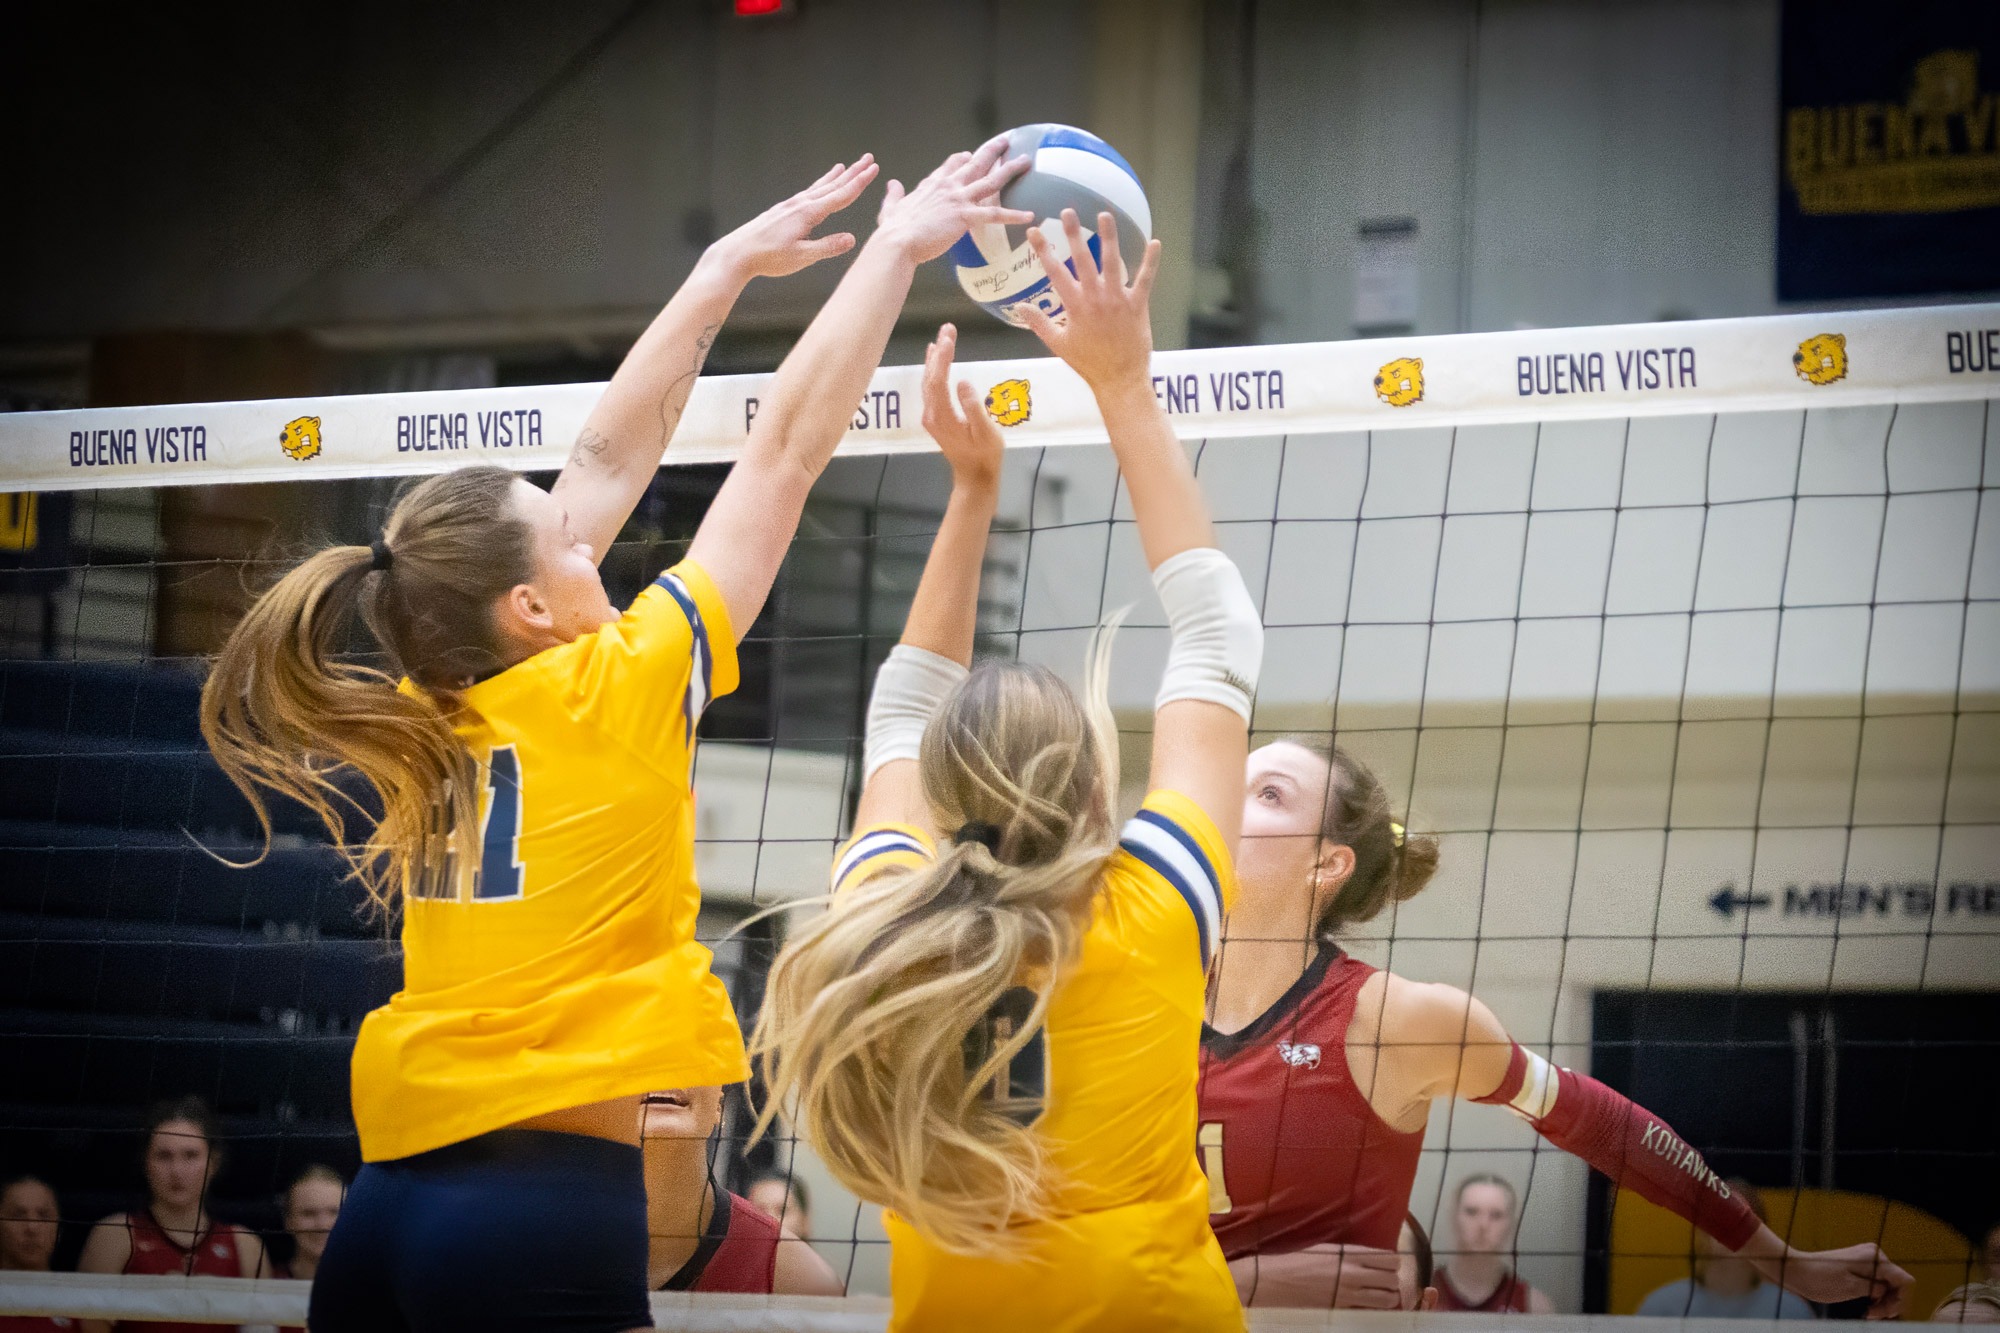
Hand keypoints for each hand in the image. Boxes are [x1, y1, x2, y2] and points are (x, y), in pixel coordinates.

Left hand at [710, 157, 878, 280]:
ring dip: (835, 177)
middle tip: (868, 158)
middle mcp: (800, 204)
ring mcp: (790, 205)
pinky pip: (806, 193)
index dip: (859, 183)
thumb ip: (827, 247)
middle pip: (832, 185)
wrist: (738, 253)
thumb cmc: (769, 258)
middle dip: (852, 173)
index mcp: (808, 213)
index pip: (840, 196)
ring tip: (844, 167)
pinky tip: (817, 188)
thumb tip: (852, 238)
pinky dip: (817, 187)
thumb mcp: (801, 257)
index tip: (874, 169)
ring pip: (818, 187)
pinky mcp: (782, 210)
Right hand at [873, 135, 1032, 263]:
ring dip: (1010, 169)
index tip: (969, 154)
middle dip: (992, 150)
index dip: (962, 158)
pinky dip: (1014, 214)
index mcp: (932, 184)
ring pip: (991, 180)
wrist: (898, 242)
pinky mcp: (966, 216)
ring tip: (1025, 161)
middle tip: (1006, 141)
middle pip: (975, 163)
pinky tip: (1029, 215)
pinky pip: (995, 214)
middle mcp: (948, 186)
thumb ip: (894, 195)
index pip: (951, 165)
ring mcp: (959, 199)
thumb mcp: (891, 208)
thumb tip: (892, 184)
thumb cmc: (893, 230)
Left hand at [919, 323, 1003, 492]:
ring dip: (934, 359)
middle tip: (948, 328)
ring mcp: (931, 416)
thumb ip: (973, 407)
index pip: (938, 380)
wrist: (975, 477)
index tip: (950, 336)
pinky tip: (935, 361)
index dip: (943, 357)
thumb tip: (962, 382)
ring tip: (942, 338)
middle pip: (930, 377)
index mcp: (943, 416)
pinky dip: (933, 371)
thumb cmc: (985, 456)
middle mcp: (931, 414)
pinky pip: (930, 389)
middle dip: (939, 351)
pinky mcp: (935, 418)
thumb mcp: (985, 432)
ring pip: (928, 382)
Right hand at [1017, 209, 1160, 392]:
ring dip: (1108, 238)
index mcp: (1074, 306)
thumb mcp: (1058, 344)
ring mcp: (1117, 300)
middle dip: (1073, 234)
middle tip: (1067, 212)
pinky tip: (1155, 242)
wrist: (1119, 379)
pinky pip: (1145, 279)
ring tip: (1104, 215)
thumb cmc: (1088, 363)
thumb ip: (1039, 323)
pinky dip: (1151, 261)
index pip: (1054, 272)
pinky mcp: (1137, 305)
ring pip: (1112, 263)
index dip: (1042, 251)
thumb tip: (1019, 306)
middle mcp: (1095, 298)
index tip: (1033, 231)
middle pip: (1082, 260)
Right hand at [1229, 1244, 1405, 1309]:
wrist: (1273, 1281)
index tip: (1388, 1265)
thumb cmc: (1294, 1261)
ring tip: (1378, 1296)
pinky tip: (1366, 1308)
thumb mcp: (1324, 1249)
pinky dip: (1374, 1311)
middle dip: (1392, 1281)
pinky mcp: (1342, 1310)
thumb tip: (1369, 1259)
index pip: (1389, 1259)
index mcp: (1349, 1253)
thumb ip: (1348, 1254)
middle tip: (1384, 1282)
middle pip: (1393, 1279)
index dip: (1392, 1263)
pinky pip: (1370, 1312)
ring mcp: (1349, 1294)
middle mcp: (1353, 1273)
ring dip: (1387, 1297)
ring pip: (1387, 1299)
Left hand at [1755, 1242, 1912, 1319]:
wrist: (1796, 1270)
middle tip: (1873, 1316)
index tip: (1888, 1314)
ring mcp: (1866, 1260)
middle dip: (1890, 1303)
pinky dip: (1874, 1296)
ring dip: (1882, 1302)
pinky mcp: (1859, 1266)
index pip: (1905, 1281)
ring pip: (1888, 1285)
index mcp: (1874, 1258)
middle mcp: (1873, 1255)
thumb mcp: (1852, 1288)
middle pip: (1897, 1284)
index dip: (1901, 1300)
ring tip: (1869, 1313)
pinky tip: (1867, 1307)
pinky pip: (1877, 1283)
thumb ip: (1877, 1288)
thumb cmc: (1820, 1279)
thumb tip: (1890, 1290)